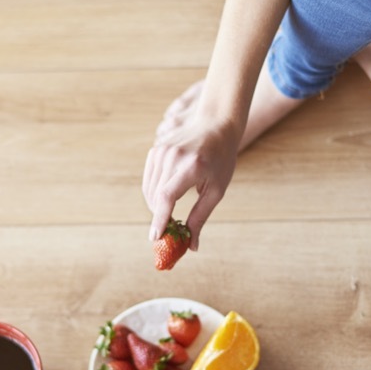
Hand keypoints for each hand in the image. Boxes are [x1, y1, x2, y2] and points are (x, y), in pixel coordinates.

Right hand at [142, 81, 243, 249]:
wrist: (216, 123)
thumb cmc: (222, 159)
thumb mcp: (217, 190)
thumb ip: (200, 217)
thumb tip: (192, 246)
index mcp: (191, 166)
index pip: (167, 196)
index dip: (159, 219)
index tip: (155, 238)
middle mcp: (173, 156)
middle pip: (156, 196)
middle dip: (159, 217)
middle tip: (167, 233)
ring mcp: (161, 150)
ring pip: (149, 189)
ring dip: (155, 207)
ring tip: (168, 217)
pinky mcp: (155, 149)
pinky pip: (149, 179)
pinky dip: (153, 193)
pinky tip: (164, 199)